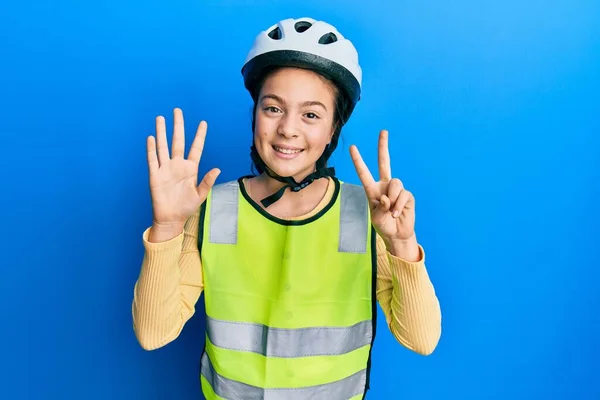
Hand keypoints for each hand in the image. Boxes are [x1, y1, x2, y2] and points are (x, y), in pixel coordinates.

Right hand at [147, 108, 219, 227]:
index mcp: (191, 169)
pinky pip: (153, 160)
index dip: (199, 136)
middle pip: (178, 141)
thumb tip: (217, 169)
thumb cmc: (186, 207)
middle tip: (177, 111)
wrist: (171, 218)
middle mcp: (178, 165)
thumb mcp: (200, 195)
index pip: (195, 148)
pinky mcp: (155, 175)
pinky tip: (151, 137)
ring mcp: (165, 169)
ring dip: (161, 132)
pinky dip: (151, 149)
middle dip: (178, 126)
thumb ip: (207, 182)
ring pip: (163, 146)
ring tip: (160, 118)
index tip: (203, 123)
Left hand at [350, 130, 416, 250]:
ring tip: (391, 212)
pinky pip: (403, 195)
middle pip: (384, 162)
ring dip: (393, 199)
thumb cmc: (384, 225)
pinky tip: (397, 214)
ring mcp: (396, 189)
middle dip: (383, 147)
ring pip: (395, 183)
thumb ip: (381, 207)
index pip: (364, 173)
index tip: (352, 147)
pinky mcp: (407, 195)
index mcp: (372, 190)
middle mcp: (384, 186)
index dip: (358, 160)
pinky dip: (399, 205)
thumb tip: (388, 197)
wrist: (397, 234)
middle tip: (383, 131)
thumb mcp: (376, 218)